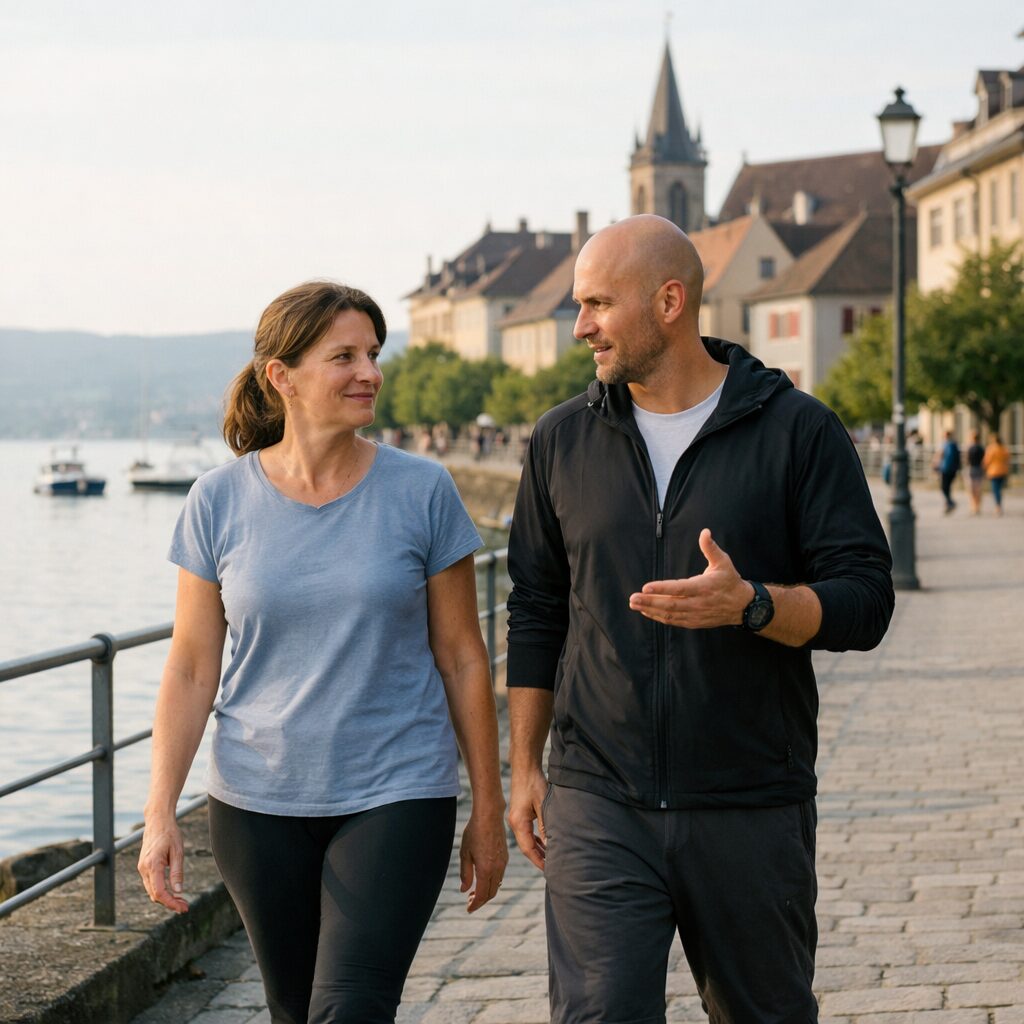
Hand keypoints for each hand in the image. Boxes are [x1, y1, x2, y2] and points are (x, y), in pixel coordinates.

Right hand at [137, 818, 188, 913]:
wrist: (158, 821)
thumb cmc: (170, 833)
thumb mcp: (178, 852)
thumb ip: (177, 872)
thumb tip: (179, 891)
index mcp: (152, 865)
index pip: (160, 892)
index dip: (171, 903)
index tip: (182, 908)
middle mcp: (144, 869)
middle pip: (154, 894)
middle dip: (169, 903)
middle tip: (185, 907)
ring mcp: (142, 868)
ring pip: (152, 890)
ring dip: (165, 898)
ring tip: (181, 901)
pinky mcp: (144, 867)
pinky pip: (151, 883)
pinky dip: (161, 890)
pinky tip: (172, 892)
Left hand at [460, 806, 507, 912]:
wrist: (489, 816)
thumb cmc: (474, 832)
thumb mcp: (465, 854)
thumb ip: (465, 874)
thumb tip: (464, 890)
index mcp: (485, 870)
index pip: (481, 895)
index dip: (475, 905)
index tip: (468, 909)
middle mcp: (497, 869)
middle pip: (491, 893)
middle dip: (480, 901)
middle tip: (469, 902)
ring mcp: (503, 863)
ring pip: (496, 885)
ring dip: (487, 892)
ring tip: (474, 891)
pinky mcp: (505, 857)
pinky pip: (500, 876)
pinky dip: (492, 882)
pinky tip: (483, 878)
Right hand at [507, 767, 547, 870]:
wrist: (525, 768)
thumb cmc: (534, 784)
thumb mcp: (544, 806)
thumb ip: (547, 827)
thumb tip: (552, 846)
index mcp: (518, 823)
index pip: (528, 849)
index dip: (538, 861)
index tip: (549, 870)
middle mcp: (514, 823)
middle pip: (526, 847)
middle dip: (538, 858)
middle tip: (552, 869)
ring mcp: (516, 819)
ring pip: (527, 840)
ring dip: (537, 850)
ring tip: (550, 859)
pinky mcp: (519, 815)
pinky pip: (527, 833)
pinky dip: (536, 840)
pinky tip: (544, 844)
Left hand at [629, 528, 751, 629]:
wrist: (742, 606)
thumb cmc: (729, 580)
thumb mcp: (723, 562)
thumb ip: (711, 548)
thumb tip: (705, 531)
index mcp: (704, 587)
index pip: (680, 589)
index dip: (662, 589)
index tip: (645, 587)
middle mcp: (698, 603)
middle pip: (670, 605)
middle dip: (650, 602)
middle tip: (632, 598)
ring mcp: (695, 614)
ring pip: (670, 615)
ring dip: (650, 610)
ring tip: (634, 604)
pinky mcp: (693, 622)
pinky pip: (673, 621)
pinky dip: (658, 617)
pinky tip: (646, 611)